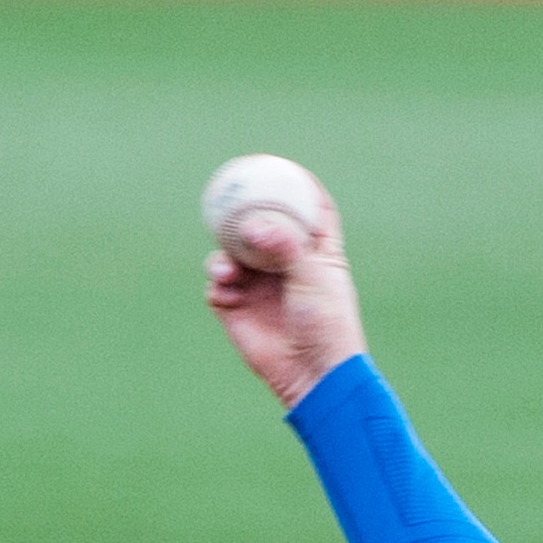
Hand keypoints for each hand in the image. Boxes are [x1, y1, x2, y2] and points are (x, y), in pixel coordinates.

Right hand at [205, 181, 366, 410]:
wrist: (313, 375)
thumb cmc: (326, 325)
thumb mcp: (313, 276)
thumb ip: (284, 244)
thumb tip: (251, 223)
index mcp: (316, 256)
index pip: (311, 214)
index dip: (300, 189)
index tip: (286, 167)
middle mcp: (285, 267)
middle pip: (261, 225)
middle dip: (244, 211)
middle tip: (230, 194)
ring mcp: (259, 288)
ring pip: (232, 252)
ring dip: (224, 252)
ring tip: (228, 267)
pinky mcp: (237, 310)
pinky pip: (217, 285)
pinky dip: (217, 280)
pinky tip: (223, 284)